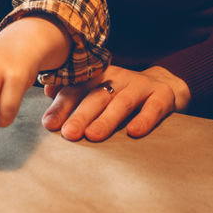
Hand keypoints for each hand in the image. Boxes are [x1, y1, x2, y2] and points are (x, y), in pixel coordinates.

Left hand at [41, 65, 190, 140]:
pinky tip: (134, 132)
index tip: (49, 124)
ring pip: (121, 102)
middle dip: (81, 115)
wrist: (164, 86)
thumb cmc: (122, 94)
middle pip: (96, 96)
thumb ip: (74, 92)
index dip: (62, 106)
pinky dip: (144, 119)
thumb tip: (47, 91)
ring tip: (93, 135)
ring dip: (106, 119)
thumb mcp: (98, 89)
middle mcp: (117, 78)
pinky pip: (153, 107)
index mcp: (98, 77)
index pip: (77, 89)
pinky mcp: (161, 96)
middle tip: (68, 134)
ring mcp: (140, 86)